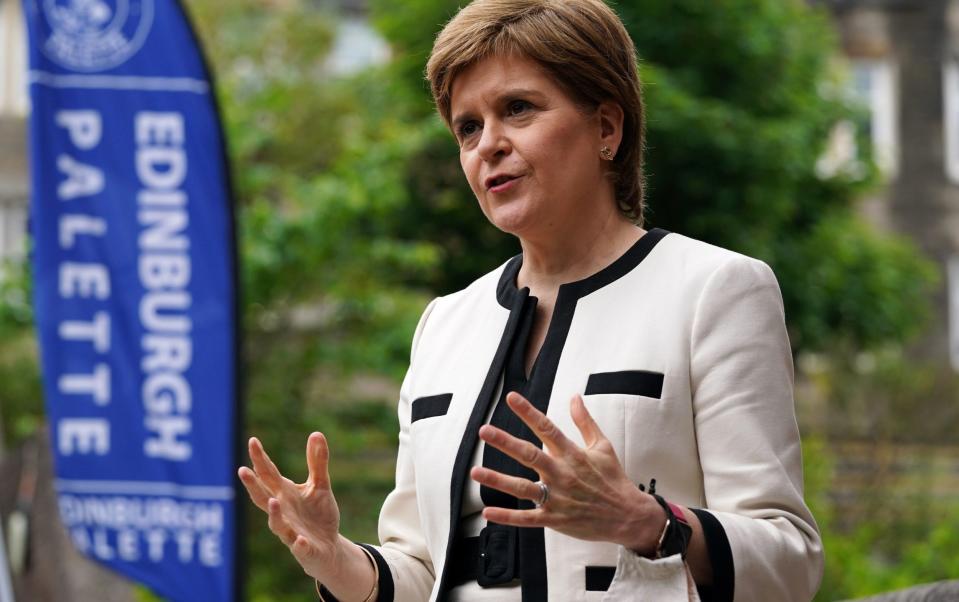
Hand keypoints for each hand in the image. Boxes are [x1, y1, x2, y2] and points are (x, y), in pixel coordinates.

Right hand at [238, 433, 347, 581]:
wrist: (329, 547)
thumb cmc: (318, 515)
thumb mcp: (320, 485)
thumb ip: (317, 461)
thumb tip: (316, 433)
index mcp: (285, 494)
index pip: (269, 475)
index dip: (260, 459)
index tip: (253, 441)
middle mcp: (283, 512)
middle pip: (263, 498)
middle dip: (253, 486)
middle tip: (243, 470)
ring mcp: (291, 531)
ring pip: (277, 524)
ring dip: (274, 514)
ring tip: (274, 501)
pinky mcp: (304, 549)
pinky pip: (299, 547)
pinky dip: (298, 544)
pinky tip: (299, 540)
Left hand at [470, 392, 666, 554]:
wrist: (627, 516)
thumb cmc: (613, 479)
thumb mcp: (602, 446)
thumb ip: (584, 421)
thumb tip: (574, 396)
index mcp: (573, 454)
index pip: (547, 428)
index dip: (528, 412)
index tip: (511, 398)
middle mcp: (562, 474)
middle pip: (529, 455)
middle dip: (505, 442)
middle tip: (484, 430)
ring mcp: (557, 498)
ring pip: (522, 488)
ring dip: (497, 480)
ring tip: (475, 471)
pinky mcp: (554, 519)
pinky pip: (527, 518)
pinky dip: (507, 517)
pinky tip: (488, 511)